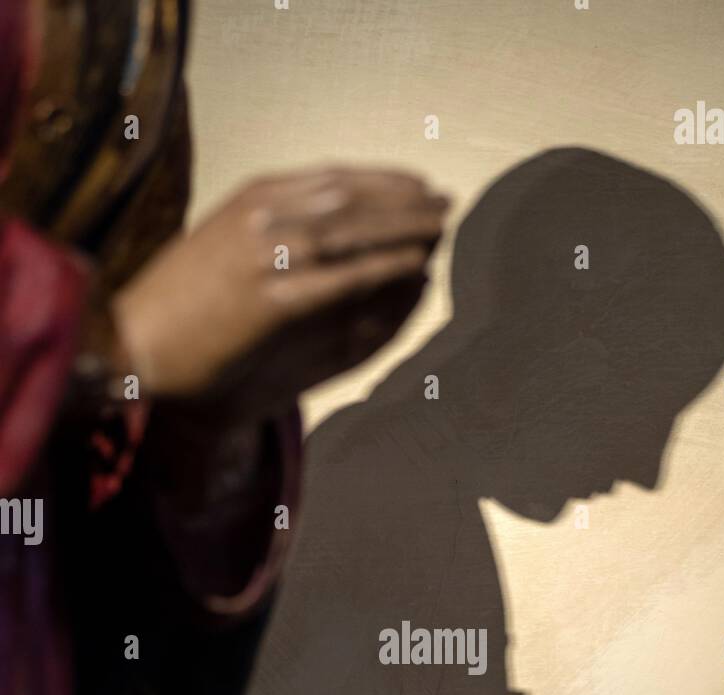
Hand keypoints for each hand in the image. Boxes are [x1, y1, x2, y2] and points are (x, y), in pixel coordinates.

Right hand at [112, 166, 448, 416]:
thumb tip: (340, 227)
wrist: (139, 349)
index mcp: (252, 198)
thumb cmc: (186, 308)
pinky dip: (384, 271)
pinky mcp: (274, 302)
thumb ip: (288, 235)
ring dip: (405, 230)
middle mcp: (262, 217)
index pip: (335, 178)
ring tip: (441, 233)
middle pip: (353, 199)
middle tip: (447, 206)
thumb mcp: (233, 249)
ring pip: (355, 233)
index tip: (420, 186)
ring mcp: (268, 257)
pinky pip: (345, 279)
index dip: (385, 181)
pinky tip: (416, 269)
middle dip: (406, 202)